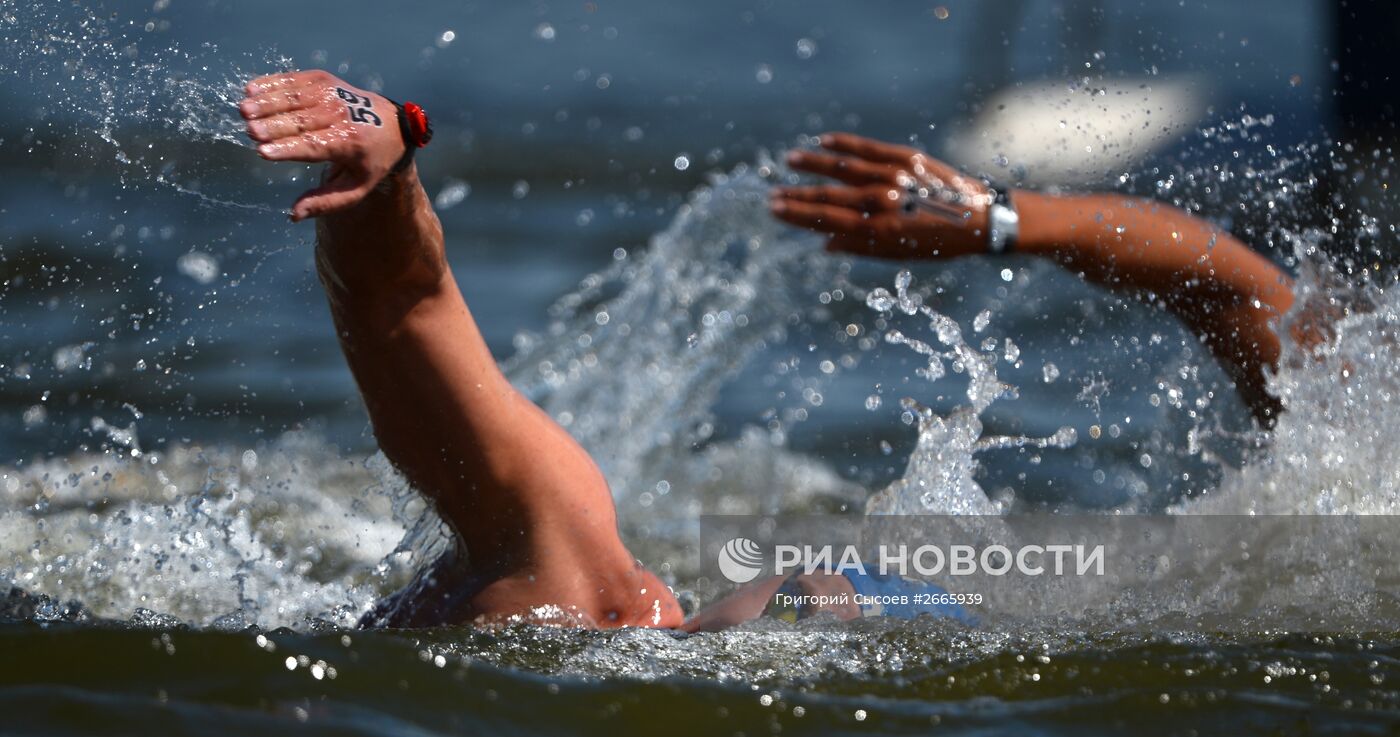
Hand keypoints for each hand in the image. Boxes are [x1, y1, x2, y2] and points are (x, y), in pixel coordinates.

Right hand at [240, 70, 406, 221]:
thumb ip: (326, 202)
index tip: (262, 152)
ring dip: (268, 101)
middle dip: (274, 124)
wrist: (393, 125)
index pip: (315, 146)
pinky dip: (273, 82)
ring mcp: (332, 93)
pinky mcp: (323, 79)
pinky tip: (252, 89)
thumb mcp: (357, 188)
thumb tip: (293, 215)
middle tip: (249, 130)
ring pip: (296, 96)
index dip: (288, 148)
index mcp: (350, 143)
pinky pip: (295, 79)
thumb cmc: (369, 161)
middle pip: (302, 120)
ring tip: (244, 109)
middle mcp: (342, 115)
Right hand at [770, 133, 993, 258]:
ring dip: (814, 164)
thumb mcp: (899, 254)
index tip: (775, 209)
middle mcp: (883, 201)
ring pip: (844, 168)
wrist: (982, 218)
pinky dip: (845, 145)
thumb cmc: (938, 242)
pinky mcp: (907, 158)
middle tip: (772, 194)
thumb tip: (825, 245)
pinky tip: (824, 141)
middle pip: (829, 196)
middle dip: (797, 195)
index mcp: (879, 229)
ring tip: (790, 160)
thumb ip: (860, 247)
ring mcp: (894, 176)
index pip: (827, 220)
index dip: (798, 215)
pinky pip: (869, 149)